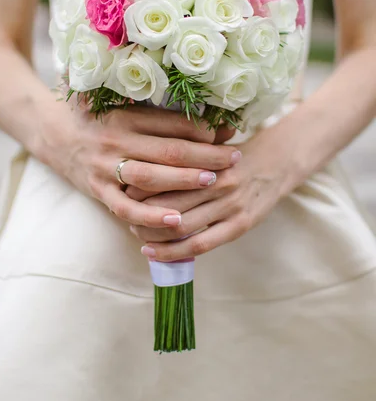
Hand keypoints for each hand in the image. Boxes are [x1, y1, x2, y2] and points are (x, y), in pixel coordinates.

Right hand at [40, 102, 239, 229]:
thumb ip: (161, 111)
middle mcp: (117, 140)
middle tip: (234, 159)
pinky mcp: (99, 190)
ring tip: (214, 183)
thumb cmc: (99, 118)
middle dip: (205, 156)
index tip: (229, 134)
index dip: (204, 129)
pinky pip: (126, 208)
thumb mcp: (124, 105)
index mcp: (127, 116)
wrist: (55, 134)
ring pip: (151, 177)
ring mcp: (106, 167)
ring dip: (184, 182)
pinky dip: (151, 215)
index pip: (173, 123)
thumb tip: (209, 117)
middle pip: (168, 150)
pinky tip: (177, 221)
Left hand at [131, 125, 293, 259]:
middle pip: (168, 201)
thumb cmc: (235, 155)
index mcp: (207, 159)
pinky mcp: (240, 225)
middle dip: (142, 212)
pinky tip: (154, 254)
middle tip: (125, 216)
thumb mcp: (210, 147)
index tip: (123, 191)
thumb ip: (184, 155)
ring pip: (181, 226)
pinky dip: (174, 252)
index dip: (140, 186)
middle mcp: (217, 182)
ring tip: (137, 236)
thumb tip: (143, 164)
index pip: (165, 175)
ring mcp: (230, 205)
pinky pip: (201, 244)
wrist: (278, 162)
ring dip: (153, 235)